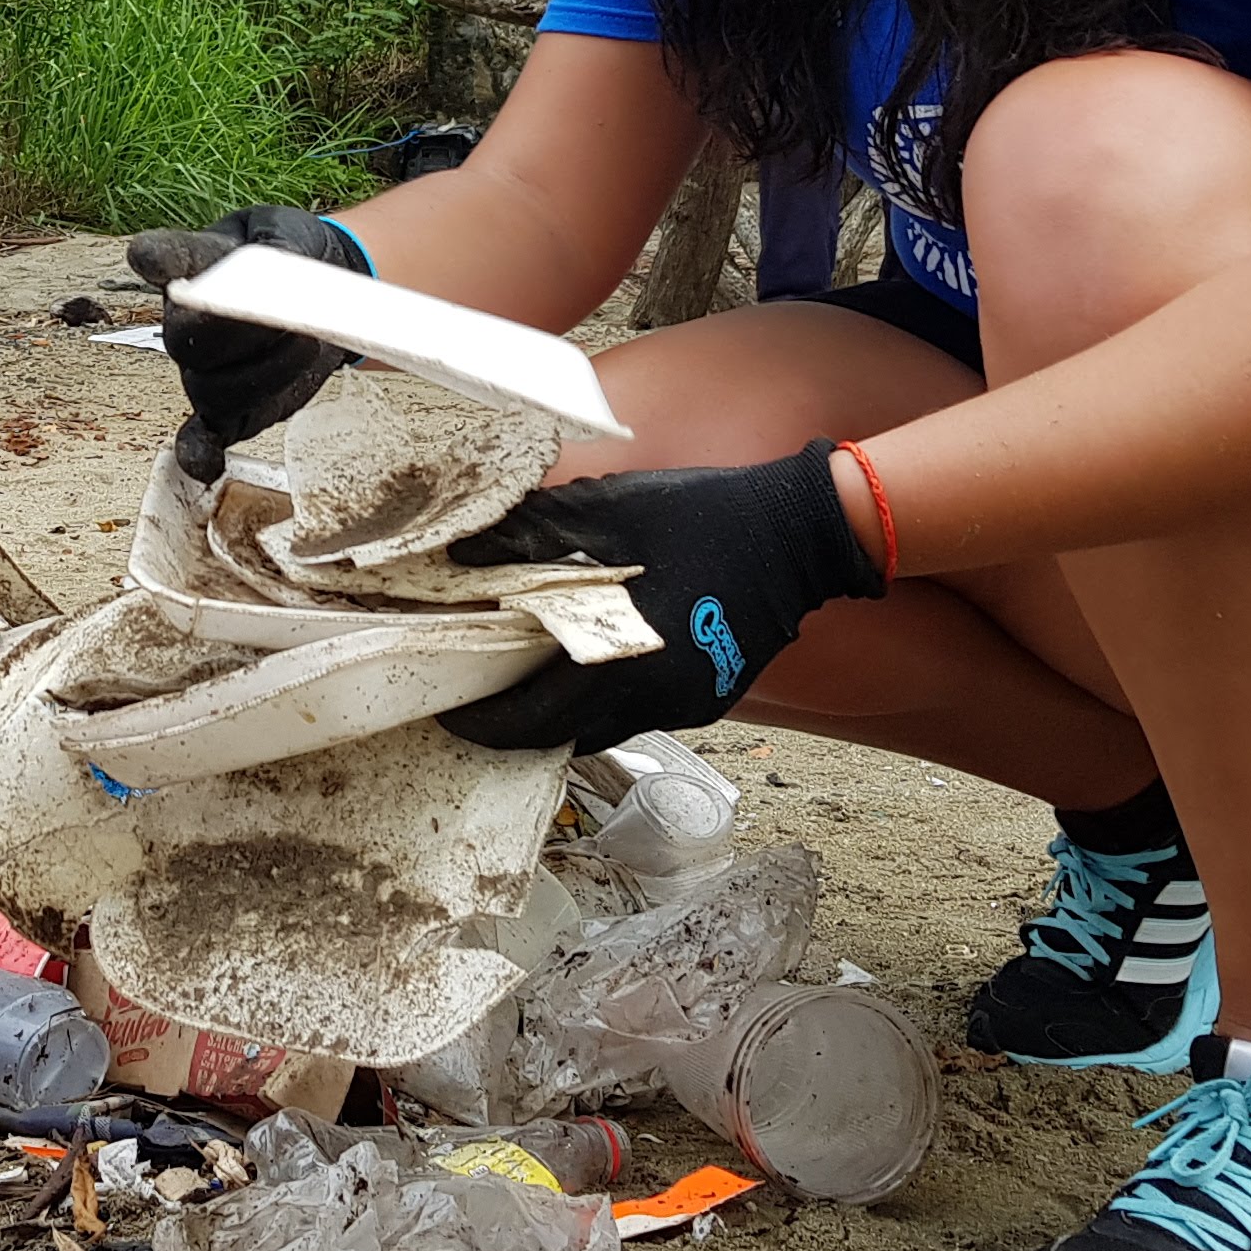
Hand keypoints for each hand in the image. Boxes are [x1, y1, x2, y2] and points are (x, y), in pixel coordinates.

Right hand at [124, 204, 367, 482]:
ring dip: (265, 375)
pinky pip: (202, 436)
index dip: (158, 259)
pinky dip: (200, 453)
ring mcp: (202, 371)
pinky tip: (205, 466)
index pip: (171, 258)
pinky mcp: (228, 410)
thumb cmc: (292, 259)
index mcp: (195, 265)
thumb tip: (278, 281)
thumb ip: (282, 254)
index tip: (148, 257)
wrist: (311, 290)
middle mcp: (185, 323)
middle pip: (189, 340)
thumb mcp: (293, 236)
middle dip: (242, 332)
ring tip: (308, 346)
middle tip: (292, 317)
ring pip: (212, 389)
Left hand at [432, 444, 884, 750]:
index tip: (450, 714)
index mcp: (625, 663)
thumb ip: (529, 532)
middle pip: (564, 739)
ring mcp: (687, 706)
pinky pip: (638, 714)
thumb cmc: (702, 516)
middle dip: (516, 728)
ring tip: (521, 684)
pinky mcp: (707, 699)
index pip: (534, 720)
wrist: (799, 533)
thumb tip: (462, 551)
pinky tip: (584, 668)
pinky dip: (602, 701)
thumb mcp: (606, 511)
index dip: (484, 725)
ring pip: (602, 731)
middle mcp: (657, 700)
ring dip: (560, 717)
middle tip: (476, 703)